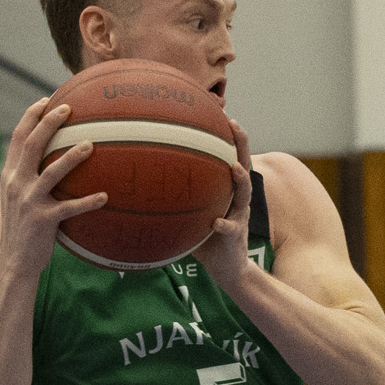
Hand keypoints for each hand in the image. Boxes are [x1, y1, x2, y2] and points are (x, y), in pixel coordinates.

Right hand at [0, 100, 107, 280]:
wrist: (12, 262)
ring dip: (71, 156)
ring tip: (91, 144)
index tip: (46, 100)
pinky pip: (69, 207)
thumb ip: (29, 180)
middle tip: (69, 108)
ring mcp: (28, 201)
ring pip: (51, 172)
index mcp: (10, 175)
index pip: (18, 138)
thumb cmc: (23, 230)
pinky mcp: (42, 220)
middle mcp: (16, 184)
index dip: (31, 117)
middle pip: (32, 145)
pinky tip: (105, 196)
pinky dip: (88, 201)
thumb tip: (50, 165)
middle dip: (49, 123)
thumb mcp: (18, 200)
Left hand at [192, 117, 256, 290]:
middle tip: (235, 125)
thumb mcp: (191, 213)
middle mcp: (237, 200)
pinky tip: (216, 223)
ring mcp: (239, 217)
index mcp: (228, 191)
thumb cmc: (205, 238)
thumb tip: (140, 180)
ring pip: (244, 194)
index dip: (230, 137)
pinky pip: (230, 229)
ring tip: (234, 168)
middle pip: (244, 165)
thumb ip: (175, 197)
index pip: (231, 157)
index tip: (224, 115)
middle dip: (241, 144)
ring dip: (241, 180)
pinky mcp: (236, 237)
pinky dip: (224, 225)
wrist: (227, 269)